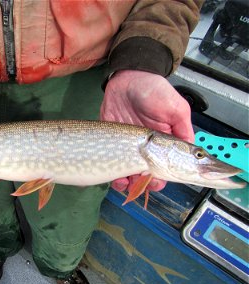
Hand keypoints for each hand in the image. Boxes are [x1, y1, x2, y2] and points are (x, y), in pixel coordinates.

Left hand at [100, 70, 193, 192]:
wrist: (126, 78)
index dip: (164, 178)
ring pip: (130, 174)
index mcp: (164, 143)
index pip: (167, 167)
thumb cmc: (153, 91)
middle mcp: (147, 148)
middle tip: (141, 183)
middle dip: (145, 184)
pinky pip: (114, 165)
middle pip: (147, 174)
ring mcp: (130, 147)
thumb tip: (190, 152)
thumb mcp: (175, 108)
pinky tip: (116, 178)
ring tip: (126, 183)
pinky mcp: (114, 143)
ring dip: (129, 184)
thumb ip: (183, 130)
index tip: (157, 181)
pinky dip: (115, 175)